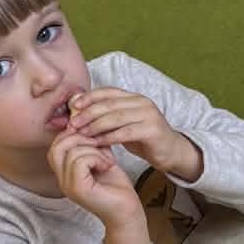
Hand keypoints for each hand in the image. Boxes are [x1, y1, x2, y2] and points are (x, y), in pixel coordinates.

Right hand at [48, 124, 145, 228]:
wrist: (127, 212)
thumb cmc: (116, 187)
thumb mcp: (101, 158)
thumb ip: (91, 144)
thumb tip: (87, 122)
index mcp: (64, 172)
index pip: (56, 143)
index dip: (75, 133)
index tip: (96, 137)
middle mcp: (62, 180)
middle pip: (58, 144)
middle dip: (82, 138)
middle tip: (101, 146)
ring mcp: (68, 186)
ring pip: (71, 151)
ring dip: (94, 149)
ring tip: (107, 160)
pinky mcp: (78, 189)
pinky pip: (80, 161)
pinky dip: (97, 158)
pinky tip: (108, 166)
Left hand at [67, 87, 202, 182]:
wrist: (171, 152)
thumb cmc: (143, 138)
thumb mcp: (123, 124)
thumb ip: (106, 118)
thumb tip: (77, 115)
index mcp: (133, 97)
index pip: (107, 91)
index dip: (89, 97)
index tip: (73, 107)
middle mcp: (142, 102)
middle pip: (109, 104)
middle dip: (88, 113)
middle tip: (73, 124)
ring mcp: (148, 115)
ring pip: (115, 118)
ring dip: (95, 126)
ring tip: (81, 134)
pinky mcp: (152, 130)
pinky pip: (125, 133)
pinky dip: (108, 138)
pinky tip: (97, 143)